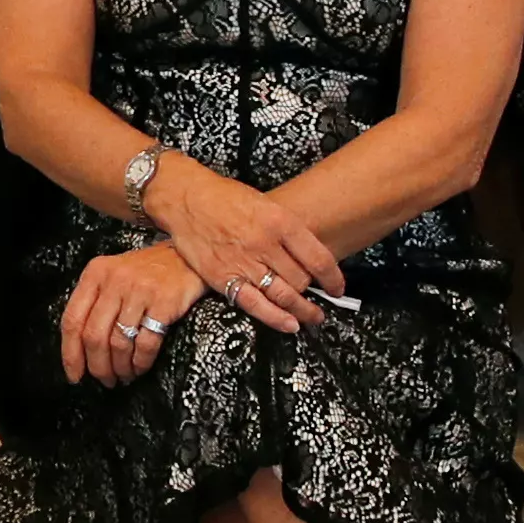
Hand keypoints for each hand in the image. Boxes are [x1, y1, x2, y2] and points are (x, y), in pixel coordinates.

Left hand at [57, 243, 204, 387]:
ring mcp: (139, 291)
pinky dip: (140, 362)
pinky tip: (140, 367)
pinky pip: (146, 344)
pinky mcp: (164, 302)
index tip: (75, 374)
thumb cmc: (149, 272)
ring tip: (124, 376)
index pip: (73, 320)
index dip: (71, 353)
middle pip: (94, 336)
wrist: (188, 258)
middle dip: (98, 366)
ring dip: (120, 367)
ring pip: (119, 343)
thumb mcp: (114, 275)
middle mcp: (114, 280)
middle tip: (105, 380)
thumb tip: (81, 348)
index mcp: (96, 274)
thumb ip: (95, 302)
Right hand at [145, 155, 344, 329]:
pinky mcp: (222, 277)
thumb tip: (308, 257)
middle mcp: (264, 243)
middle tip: (319, 298)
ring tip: (312, 317)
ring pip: (284, 295)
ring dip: (303, 310)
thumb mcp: (265, 203)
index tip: (337, 287)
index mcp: (279, 221)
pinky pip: (254, 304)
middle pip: (302, 279)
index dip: (333, 278)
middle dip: (314, 292)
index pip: (318, 257)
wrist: (186, 198)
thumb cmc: (225, 198)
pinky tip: (289, 324)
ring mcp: (243, 262)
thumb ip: (286, 230)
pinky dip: (276, 318)